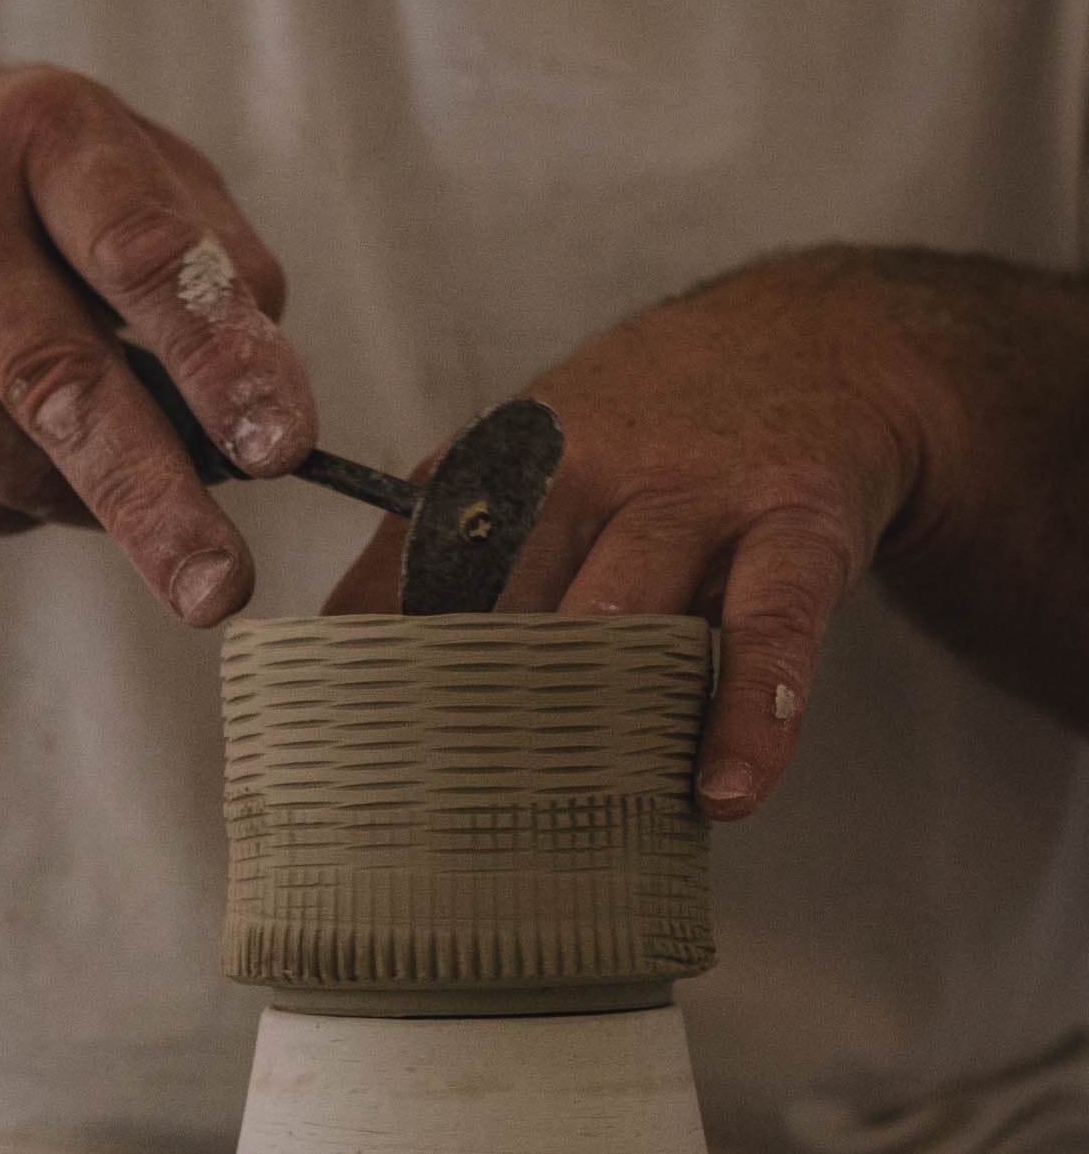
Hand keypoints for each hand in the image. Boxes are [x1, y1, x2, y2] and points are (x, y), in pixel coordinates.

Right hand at [0, 65, 316, 623]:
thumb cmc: (0, 195)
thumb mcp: (113, 164)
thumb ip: (210, 255)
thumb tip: (268, 392)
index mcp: (43, 133)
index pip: (145, 255)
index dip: (221, 357)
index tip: (281, 449)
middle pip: (63, 385)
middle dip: (155, 500)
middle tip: (222, 585)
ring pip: (17, 470)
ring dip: (89, 498)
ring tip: (99, 456)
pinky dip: (18, 510)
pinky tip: (7, 447)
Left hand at [325, 249, 932, 815]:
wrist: (823, 340)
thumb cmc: (651, 436)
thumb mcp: (535, 460)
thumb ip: (438, 547)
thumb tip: (330, 656)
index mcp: (512, 464)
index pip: (423, 565)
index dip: (380, 654)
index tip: (346, 743)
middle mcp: (594, 470)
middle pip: (516, 595)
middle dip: (473, 700)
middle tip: (441, 813)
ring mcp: (699, 497)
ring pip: (633, 608)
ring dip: (599, 714)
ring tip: (572, 814)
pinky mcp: (799, 527)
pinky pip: (770, 627)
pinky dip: (750, 712)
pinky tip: (724, 789)